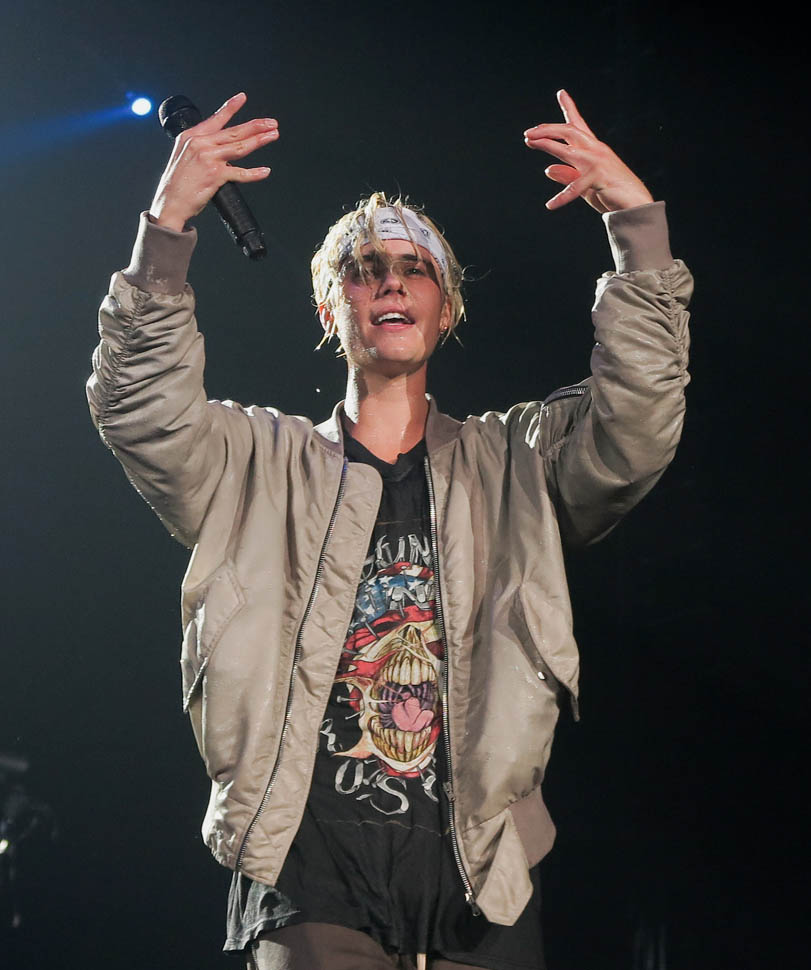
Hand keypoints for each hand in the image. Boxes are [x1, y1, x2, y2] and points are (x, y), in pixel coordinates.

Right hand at [149, 92, 278, 231]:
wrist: (170, 202)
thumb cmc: (178, 182)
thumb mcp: (184, 154)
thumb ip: (201, 146)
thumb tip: (220, 145)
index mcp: (192, 136)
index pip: (216, 119)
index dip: (231, 107)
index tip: (242, 98)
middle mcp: (200, 143)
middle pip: (234, 132)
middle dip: (256, 126)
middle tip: (271, 123)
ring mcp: (209, 158)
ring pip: (239, 147)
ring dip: (259, 141)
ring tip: (272, 136)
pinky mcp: (215, 175)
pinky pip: (240, 173)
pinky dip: (254, 173)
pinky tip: (265, 171)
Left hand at [524, 90, 652, 212]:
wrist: (636, 204)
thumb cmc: (612, 193)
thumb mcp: (585, 184)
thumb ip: (568, 175)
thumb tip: (547, 169)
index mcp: (594, 150)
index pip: (579, 126)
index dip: (570, 108)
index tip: (561, 93)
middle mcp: (596, 150)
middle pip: (569, 131)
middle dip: (547, 129)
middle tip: (528, 133)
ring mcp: (598, 162)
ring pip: (568, 149)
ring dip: (547, 144)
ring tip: (530, 142)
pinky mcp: (599, 177)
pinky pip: (575, 186)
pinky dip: (562, 197)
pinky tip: (550, 205)